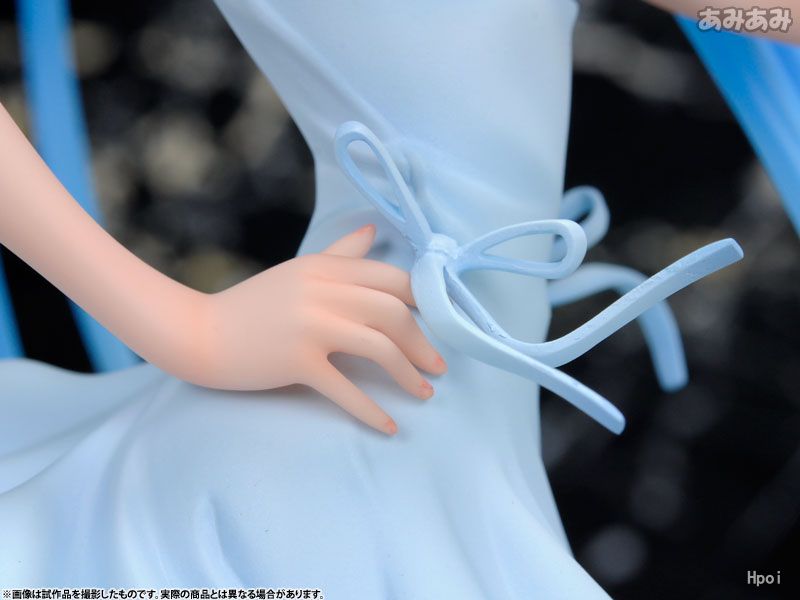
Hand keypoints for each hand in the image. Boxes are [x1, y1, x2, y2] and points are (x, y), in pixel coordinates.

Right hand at [194, 224, 447, 435]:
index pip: (392, 278)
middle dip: (424, 342)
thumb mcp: (299, 271)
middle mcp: (323, 291)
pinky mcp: (296, 361)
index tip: (439, 324)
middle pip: (393, 313)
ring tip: (424, 392)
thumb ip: (339, 253)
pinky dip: (370, 411)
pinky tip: (389, 426)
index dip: (424, 302)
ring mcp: (310, 326)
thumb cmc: (253, 304)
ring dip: (409, 373)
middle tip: (438, 366)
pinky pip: (345, 389)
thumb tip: (373, 232)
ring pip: (378, 346)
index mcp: (326, 268)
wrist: (199, 332)